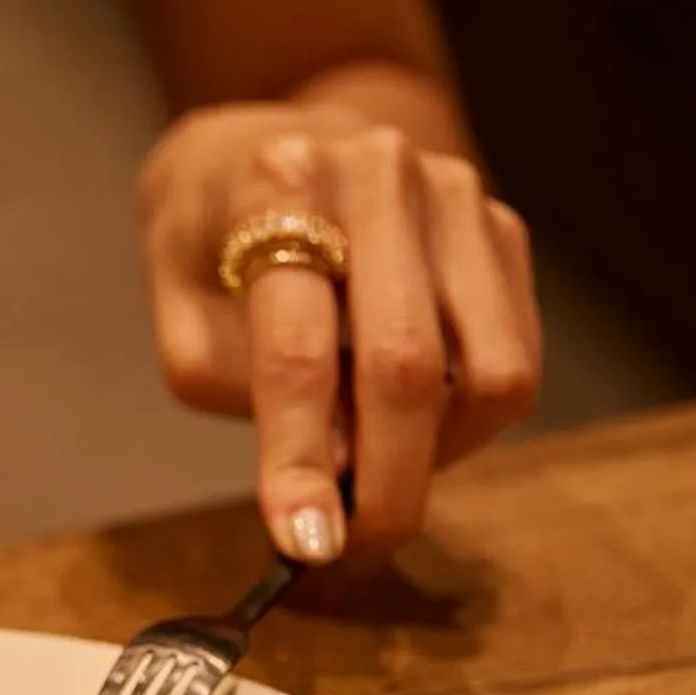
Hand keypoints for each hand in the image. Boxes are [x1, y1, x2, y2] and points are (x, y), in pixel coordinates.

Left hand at [138, 106, 541, 563]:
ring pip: (488, 370)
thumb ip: (240, 386)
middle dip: (386, 483)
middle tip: (355, 550)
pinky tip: (412, 426)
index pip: (296, 350)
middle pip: (407, 366)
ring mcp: (455, 195)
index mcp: (276, 189)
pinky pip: (514, 356)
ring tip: (379, 476)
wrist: (264, 144)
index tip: (305, 543)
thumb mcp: (181, 310)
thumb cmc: (209, 242)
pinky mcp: (502, 225)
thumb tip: (337, 471)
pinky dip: (467, 418)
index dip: (299, 458)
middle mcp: (377, 176)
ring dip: (438, 456)